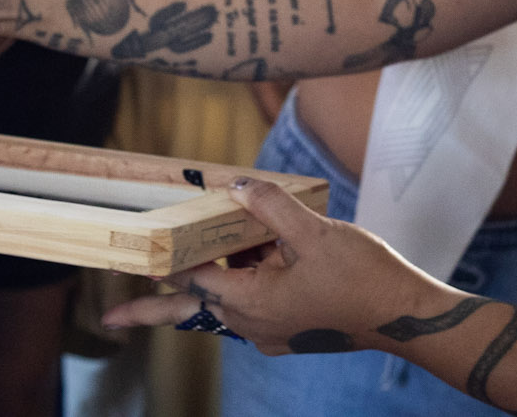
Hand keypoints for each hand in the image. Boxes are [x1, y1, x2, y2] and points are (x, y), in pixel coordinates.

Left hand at [101, 178, 426, 355]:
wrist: (406, 317)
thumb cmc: (364, 278)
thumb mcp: (315, 231)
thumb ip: (271, 206)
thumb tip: (237, 186)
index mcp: (252, 304)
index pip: (193, 279)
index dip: (163, 260)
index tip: (128, 258)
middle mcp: (254, 325)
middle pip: (192, 309)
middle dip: (150, 310)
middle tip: (109, 319)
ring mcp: (271, 331)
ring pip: (225, 302)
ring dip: (219, 274)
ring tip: (220, 237)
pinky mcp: (288, 328)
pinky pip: (251, 306)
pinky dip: (246, 280)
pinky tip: (258, 252)